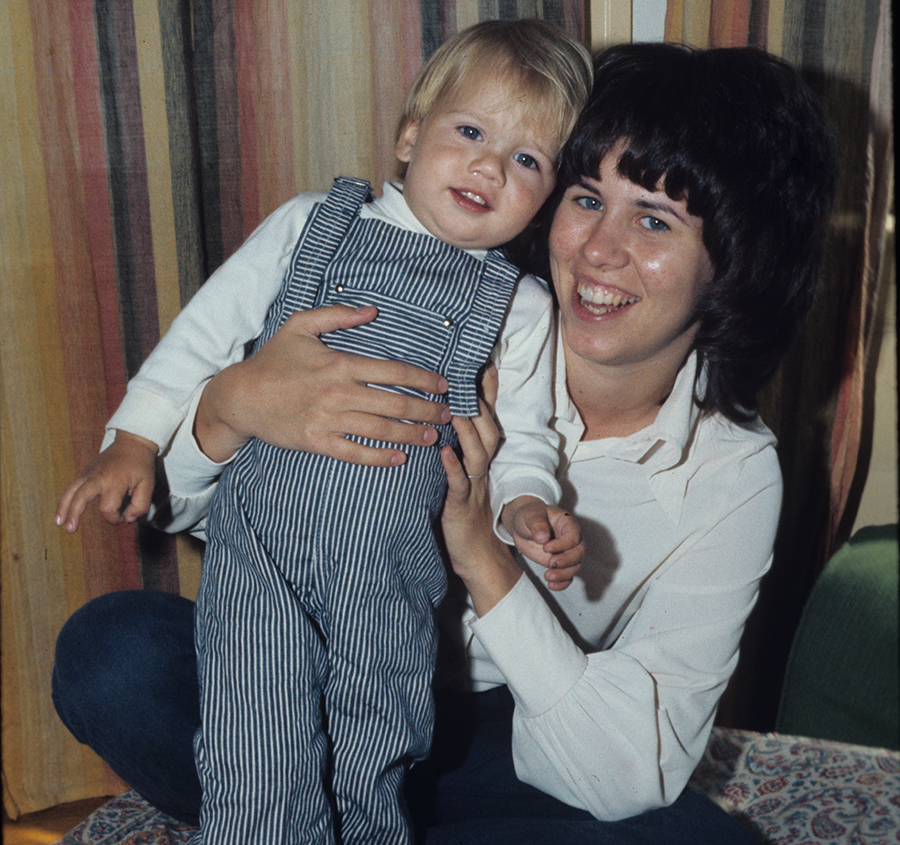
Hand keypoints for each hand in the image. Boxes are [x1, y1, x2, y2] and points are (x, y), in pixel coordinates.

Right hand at [55, 430, 157, 532]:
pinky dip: (65, 499)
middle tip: (71, 529)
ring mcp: (89, 473)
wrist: (132, 443)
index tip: (122, 517)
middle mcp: (98, 477)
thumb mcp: (148, 485)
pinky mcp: (85, 472)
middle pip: (81, 496)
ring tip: (58, 523)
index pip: (107, 507)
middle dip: (75, 514)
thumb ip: (141, 505)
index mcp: (115, 481)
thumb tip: (128, 519)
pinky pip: (71, 486)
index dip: (114, 518)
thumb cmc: (140, 465)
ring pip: (71, 490)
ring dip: (63, 507)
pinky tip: (61, 512)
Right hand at [194, 305, 450, 465]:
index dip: (424, 379)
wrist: (241, 396)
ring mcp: (329, 419)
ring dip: (411, 434)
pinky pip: (355, 452)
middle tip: (449, 414)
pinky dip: (380, 457)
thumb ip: (338, 316)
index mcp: (341, 363)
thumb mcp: (300, 326)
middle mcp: (339, 393)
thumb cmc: (273, 360)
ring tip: (433, 437)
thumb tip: (372, 310)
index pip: (394, 372)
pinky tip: (399, 459)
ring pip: (381, 429)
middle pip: (395, 403)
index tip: (443, 385)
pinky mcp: (318, 442)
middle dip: (427, 410)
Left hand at [440, 366, 521, 616]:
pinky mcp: (461, 505)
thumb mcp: (461, 477)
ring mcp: (475, 486)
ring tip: (454, 408)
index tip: (485, 364)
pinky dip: (453, 467)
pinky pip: (460, 483)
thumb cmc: (462, 514)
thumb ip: (457, 451)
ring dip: (468, 429)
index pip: (489, 420)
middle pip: (490, 430)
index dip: (488, 394)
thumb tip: (439, 421)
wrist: (477, 556)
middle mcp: (482, 469)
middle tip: (469, 377)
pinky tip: (444, 452)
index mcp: (481, 459)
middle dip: (482, 403)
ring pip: (479, 453)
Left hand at [502, 497, 583, 590]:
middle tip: (550, 563)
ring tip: (547, 576)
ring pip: (575, 566)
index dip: (562, 544)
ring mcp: (566, 552)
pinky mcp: (560, 564)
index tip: (546, 547)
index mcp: (567, 523)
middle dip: (566, 561)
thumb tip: (543, 537)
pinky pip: (568, 576)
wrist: (523, 527)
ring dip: (563, 574)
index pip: (573, 536)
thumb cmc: (530, 517)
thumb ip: (537, 524)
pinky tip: (551, 585)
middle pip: (579, 553)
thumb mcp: (530, 516)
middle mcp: (571, 539)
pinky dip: (562, 583)